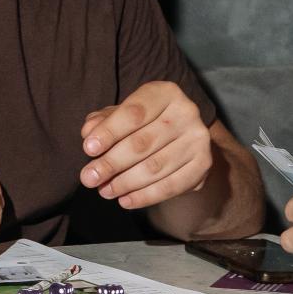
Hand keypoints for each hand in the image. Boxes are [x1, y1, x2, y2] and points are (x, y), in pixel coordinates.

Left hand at [79, 82, 211, 209]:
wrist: (178, 136)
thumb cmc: (140, 122)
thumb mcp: (120, 115)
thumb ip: (102, 120)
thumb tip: (89, 132)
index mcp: (164, 92)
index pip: (134, 113)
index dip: (109, 132)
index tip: (88, 149)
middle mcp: (187, 112)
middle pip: (142, 143)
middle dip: (111, 163)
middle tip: (88, 178)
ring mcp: (199, 139)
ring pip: (155, 167)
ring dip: (125, 183)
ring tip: (104, 191)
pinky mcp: (204, 164)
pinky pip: (172, 185)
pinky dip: (146, 196)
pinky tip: (126, 200)